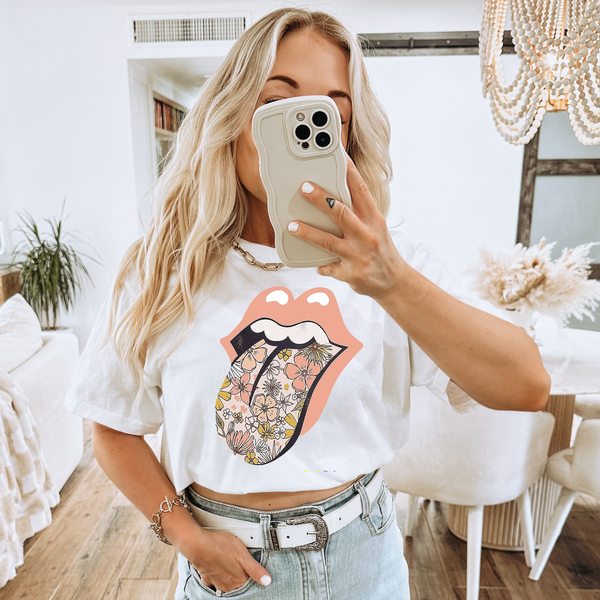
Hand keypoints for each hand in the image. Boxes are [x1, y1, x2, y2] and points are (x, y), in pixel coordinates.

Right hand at [182, 529, 271, 593]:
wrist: (198, 544)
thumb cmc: (221, 547)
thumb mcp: (243, 555)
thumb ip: (255, 570)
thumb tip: (267, 581)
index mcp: (238, 581)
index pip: (250, 587)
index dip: (254, 582)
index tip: (257, 579)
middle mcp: (227, 586)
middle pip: (239, 589)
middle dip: (243, 584)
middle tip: (244, 574)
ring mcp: (216, 583)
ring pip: (227, 588)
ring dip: (231, 584)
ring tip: (234, 575)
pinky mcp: (207, 577)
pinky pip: (214, 583)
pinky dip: (218, 580)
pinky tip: (220, 574)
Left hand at [289, 155, 407, 299]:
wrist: (394, 282)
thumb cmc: (381, 250)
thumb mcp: (376, 228)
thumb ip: (358, 213)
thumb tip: (332, 196)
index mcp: (374, 220)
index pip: (361, 191)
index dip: (349, 172)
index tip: (337, 156)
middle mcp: (367, 236)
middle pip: (341, 213)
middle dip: (321, 199)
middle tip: (304, 188)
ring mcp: (358, 256)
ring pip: (328, 241)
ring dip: (308, 232)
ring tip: (292, 225)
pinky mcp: (350, 274)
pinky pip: (328, 267)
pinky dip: (319, 264)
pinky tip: (314, 262)